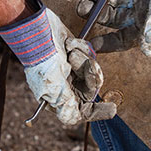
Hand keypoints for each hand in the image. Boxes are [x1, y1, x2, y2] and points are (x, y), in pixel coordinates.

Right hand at [0, 0, 115, 124]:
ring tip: (69, 51)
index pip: (80, 110)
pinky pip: (90, 54)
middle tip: (74, 60)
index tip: (112, 110)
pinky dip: (81, 48)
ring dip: (82, 59)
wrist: (38, 30)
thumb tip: (73, 119)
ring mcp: (71, 67)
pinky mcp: (76, 51)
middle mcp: (65, 84)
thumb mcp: (53, 85)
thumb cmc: (42, 59)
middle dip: (88, 74)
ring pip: (92, 70)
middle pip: (91, 88)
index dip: (97, 112)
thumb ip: (66, 103)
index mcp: (57, 96)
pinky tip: (68, 43)